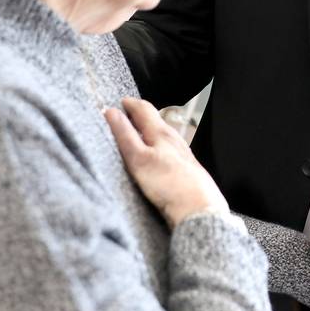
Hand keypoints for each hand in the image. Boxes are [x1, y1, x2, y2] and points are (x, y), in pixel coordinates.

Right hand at [105, 97, 226, 227]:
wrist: (198, 209)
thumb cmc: (169, 184)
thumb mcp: (138, 158)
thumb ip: (125, 135)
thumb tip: (111, 112)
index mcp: (162, 133)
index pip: (144, 108)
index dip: (130, 103)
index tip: (121, 102)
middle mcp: (175, 140)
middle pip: (155, 121)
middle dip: (139, 116)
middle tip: (126, 115)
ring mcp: (182, 154)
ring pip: (163, 136)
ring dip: (148, 132)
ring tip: (137, 135)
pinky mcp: (186, 169)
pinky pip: (168, 151)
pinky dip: (157, 147)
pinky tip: (155, 158)